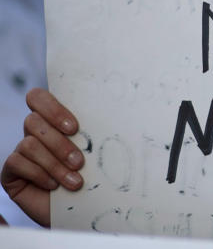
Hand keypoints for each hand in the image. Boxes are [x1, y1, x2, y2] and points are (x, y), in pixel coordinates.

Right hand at [1, 88, 84, 226]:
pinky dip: (40, 174)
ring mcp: (20, 152)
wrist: (81, 209)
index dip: (52, 108)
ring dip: (54, 164)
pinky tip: (54, 186)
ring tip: (75, 181)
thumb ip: (90, 134)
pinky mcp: (10, 172)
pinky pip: (17, 162)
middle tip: (79, 161)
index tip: (74, 128)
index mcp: (52, 121)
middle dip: (59, 143)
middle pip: (33, 120)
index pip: (38, 98)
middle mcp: (33, 133)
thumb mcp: (93, 152)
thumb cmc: (91, 177)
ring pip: (29, 144)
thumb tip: (108, 116)